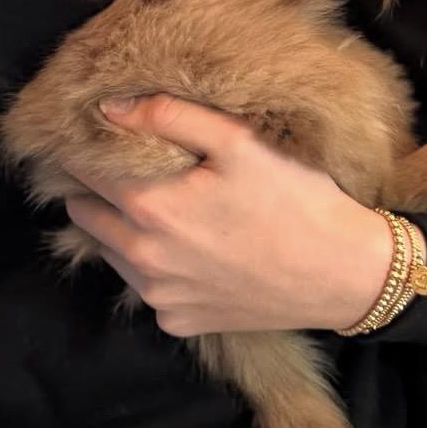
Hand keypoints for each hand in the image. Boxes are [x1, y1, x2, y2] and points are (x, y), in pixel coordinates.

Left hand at [62, 94, 411, 336]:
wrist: (343, 273)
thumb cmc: (295, 197)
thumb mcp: (238, 141)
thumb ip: (168, 116)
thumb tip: (109, 105)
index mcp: (150, 208)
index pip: (83, 172)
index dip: (84, 149)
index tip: (92, 137)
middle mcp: (143, 259)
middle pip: (84, 215)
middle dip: (92, 189)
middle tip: (122, 169)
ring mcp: (158, 297)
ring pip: (109, 253)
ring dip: (118, 228)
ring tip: (157, 206)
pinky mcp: (178, 322)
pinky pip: (145, 288)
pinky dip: (152, 267)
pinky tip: (188, 249)